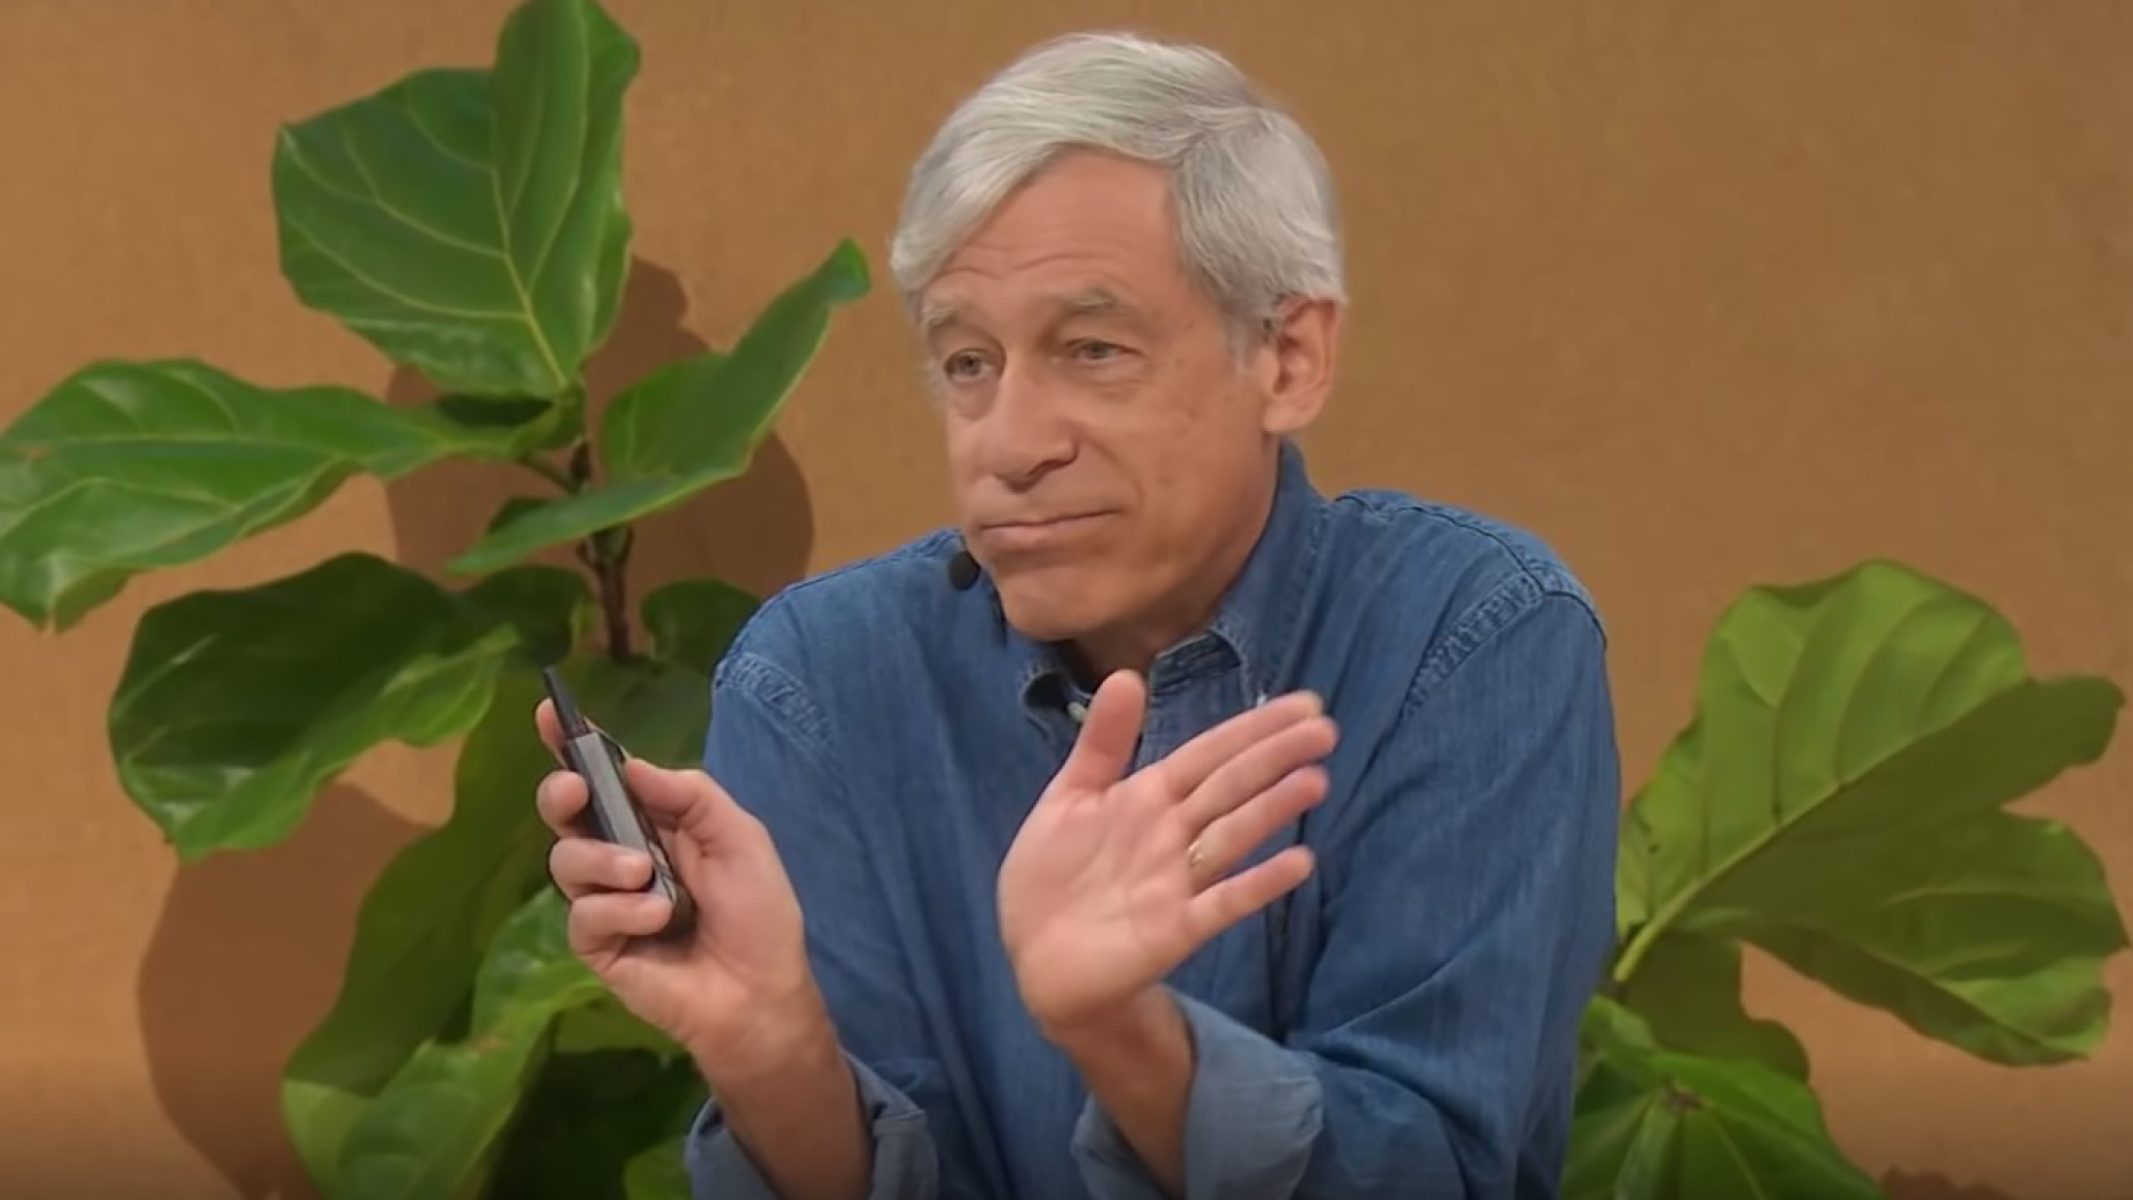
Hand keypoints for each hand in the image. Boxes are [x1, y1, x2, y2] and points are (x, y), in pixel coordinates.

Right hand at [535, 700, 827, 1082]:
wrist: (761, 990)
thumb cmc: (758, 913)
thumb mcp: (739, 838)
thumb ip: (690, 796)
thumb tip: (632, 765)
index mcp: (655, 823)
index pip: (608, 778)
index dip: (575, 747)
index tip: (547, 713)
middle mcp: (621, 855)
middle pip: (567, 812)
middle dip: (563, 792)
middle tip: (577, 791)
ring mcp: (605, 901)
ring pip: (566, 859)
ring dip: (604, 859)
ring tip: (644, 876)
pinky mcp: (596, 945)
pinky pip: (582, 913)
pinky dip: (619, 910)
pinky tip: (656, 920)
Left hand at [997, 671, 1336, 1038]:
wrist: (1032, 955)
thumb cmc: (1053, 873)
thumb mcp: (1069, 797)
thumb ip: (1103, 742)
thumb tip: (1127, 675)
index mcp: (1149, 797)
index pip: (1211, 753)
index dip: (1254, 728)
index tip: (1305, 703)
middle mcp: (1173, 833)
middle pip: (1231, 786)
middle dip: (1276, 757)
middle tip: (1325, 730)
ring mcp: (1178, 881)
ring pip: (1233, 836)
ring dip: (1272, 810)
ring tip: (1314, 782)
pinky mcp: (1176, 929)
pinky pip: (1223, 902)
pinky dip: (1259, 883)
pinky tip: (1298, 864)